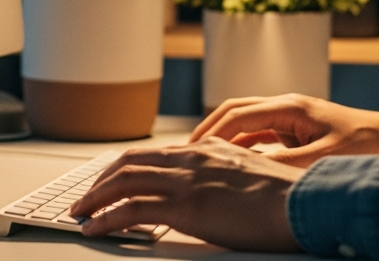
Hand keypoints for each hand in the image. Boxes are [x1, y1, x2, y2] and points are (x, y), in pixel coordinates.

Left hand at [69, 138, 300, 250]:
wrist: (299, 202)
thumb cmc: (282, 196)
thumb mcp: (247, 171)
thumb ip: (221, 171)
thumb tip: (206, 185)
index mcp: (206, 148)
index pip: (152, 153)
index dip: (123, 167)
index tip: (108, 181)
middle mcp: (191, 157)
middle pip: (130, 161)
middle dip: (101, 180)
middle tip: (84, 198)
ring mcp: (187, 180)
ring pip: (124, 181)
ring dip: (95, 198)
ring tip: (79, 213)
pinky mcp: (186, 206)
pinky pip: (133, 209)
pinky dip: (107, 218)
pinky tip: (95, 229)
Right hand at [189, 93, 378, 166]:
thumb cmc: (365, 146)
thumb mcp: (325, 160)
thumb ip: (287, 165)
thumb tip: (252, 174)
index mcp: (290, 106)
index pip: (238, 114)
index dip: (212, 133)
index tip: (191, 152)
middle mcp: (286, 107)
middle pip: (235, 111)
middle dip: (208, 130)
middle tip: (185, 154)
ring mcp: (290, 118)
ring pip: (246, 123)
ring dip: (223, 138)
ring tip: (200, 160)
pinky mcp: (296, 131)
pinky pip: (260, 136)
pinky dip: (241, 147)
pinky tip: (232, 166)